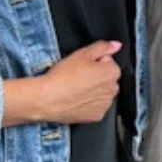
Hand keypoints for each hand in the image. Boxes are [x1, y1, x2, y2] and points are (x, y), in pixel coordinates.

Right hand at [2, 40, 121, 126]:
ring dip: (94, 91)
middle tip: (78, 77)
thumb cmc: (62, 77)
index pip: (109, 63)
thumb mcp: (82, 53)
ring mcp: (105, 104)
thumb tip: (116, 45)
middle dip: (96, 77)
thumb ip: (103, 47)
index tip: (83, 66)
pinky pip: (96, 107)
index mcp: (111, 72)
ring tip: (75, 89)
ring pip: (102, 94)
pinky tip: (76, 100)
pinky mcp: (96, 116)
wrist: (46, 99)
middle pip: (107, 79)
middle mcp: (112, 90)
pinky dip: (88, 104)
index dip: (95, 62)